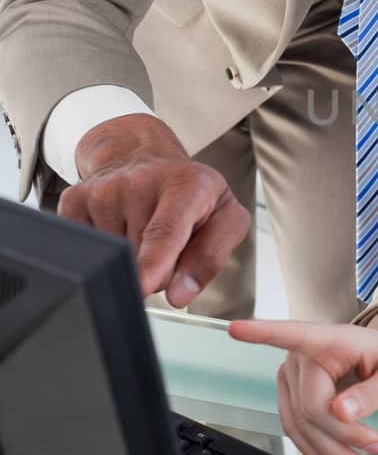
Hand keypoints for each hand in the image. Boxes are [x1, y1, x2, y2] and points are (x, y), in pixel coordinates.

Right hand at [58, 114, 248, 306]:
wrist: (148, 160)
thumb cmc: (193, 195)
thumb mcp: (226, 218)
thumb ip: (210, 257)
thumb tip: (179, 294)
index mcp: (186, 185)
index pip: (165, 231)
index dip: (153, 262)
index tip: (142, 285)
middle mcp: (140, 181)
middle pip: (141, 257)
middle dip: (157, 271)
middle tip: (169, 244)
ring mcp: (103, 190)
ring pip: (114, 259)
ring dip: (132, 262)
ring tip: (144, 233)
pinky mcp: (74, 200)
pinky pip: (88, 252)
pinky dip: (106, 254)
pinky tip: (120, 229)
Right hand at [228, 304, 377, 454]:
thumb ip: (374, 392)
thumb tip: (342, 413)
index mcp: (330, 338)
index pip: (292, 334)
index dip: (261, 332)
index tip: (236, 328)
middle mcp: (303, 354)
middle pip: (311, 407)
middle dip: (343, 437)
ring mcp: (293, 376)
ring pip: (302, 425)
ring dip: (332, 452)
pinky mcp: (292, 396)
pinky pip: (297, 430)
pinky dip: (318, 450)